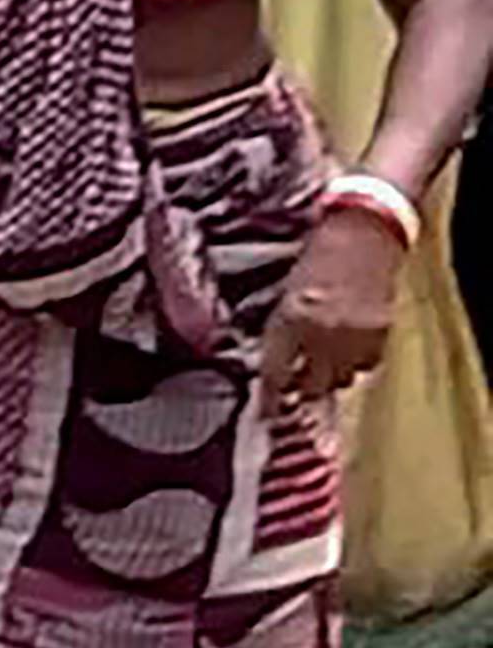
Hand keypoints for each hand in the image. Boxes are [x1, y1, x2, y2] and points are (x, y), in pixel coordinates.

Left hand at [265, 209, 405, 413]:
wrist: (365, 233)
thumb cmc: (317, 257)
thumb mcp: (288, 293)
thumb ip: (281, 331)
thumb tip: (273, 367)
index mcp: (291, 318)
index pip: (276, 371)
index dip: (270, 397)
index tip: (266, 414)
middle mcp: (322, 331)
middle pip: (310, 385)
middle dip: (301, 389)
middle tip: (297, 386)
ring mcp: (355, 333)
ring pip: (341, 379)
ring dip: (330, 376)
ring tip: (325, 359)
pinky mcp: (382, 332)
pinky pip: (366, 366)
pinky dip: (357, 363)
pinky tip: (349, 346)